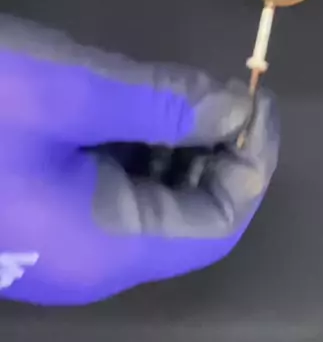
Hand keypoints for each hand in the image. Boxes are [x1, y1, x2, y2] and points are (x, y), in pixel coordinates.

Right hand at [0, 16, 278, 305]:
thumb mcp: (73, 93)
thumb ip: (163, 102)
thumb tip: (238, 108)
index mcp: (109, 247)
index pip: (219, 223)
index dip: (251, 161)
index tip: (258, 98)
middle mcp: (91, 260)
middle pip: (187, 215)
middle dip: (217, 149)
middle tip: (225, 87)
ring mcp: (61, 242)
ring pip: (149, 202)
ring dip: (179, 146)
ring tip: (185, 91)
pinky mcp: (40, 216)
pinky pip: (110, 192)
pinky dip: (138, 150)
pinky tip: (136, 108)